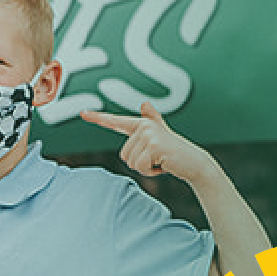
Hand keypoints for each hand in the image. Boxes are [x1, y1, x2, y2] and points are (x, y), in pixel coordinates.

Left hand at [81, 102, 220, 183]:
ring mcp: (149, 134)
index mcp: (141, 125)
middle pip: (124, 155)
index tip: (83, 113)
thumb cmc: (173, 152)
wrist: (193, 162)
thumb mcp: (160, 136)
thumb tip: (145, 104)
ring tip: (161, 160)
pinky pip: (140, 166)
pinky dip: (151, 172)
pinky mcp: (154, 145)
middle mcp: (144, 126)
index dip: (98, 118)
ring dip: (146, 168)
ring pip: (131, 162)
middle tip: (157, 158)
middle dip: (140, 163)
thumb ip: (152, 120)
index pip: (116, 121)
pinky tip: (163, 165)